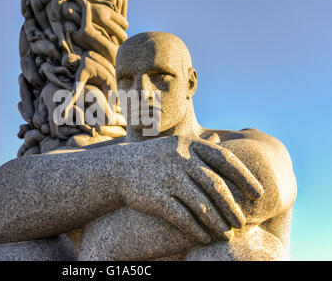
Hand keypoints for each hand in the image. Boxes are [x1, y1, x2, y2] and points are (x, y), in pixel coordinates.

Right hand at [116, 136, 263, 243]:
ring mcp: (167, 178)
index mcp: (188, 144)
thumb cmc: (151, 158)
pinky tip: (204, 238)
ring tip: (227, 234)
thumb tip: (220, 137)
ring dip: (217, 222)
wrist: (116, 169)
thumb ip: (198, 145)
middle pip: (216, 185)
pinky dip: (195, 229)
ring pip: (201, 204)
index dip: (244, 177)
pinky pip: (182, 216)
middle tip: (243, 222)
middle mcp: (180, 159)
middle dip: (232, 206)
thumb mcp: (174, 144)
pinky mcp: (155, 197)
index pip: (225, 159)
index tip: (258, 193)